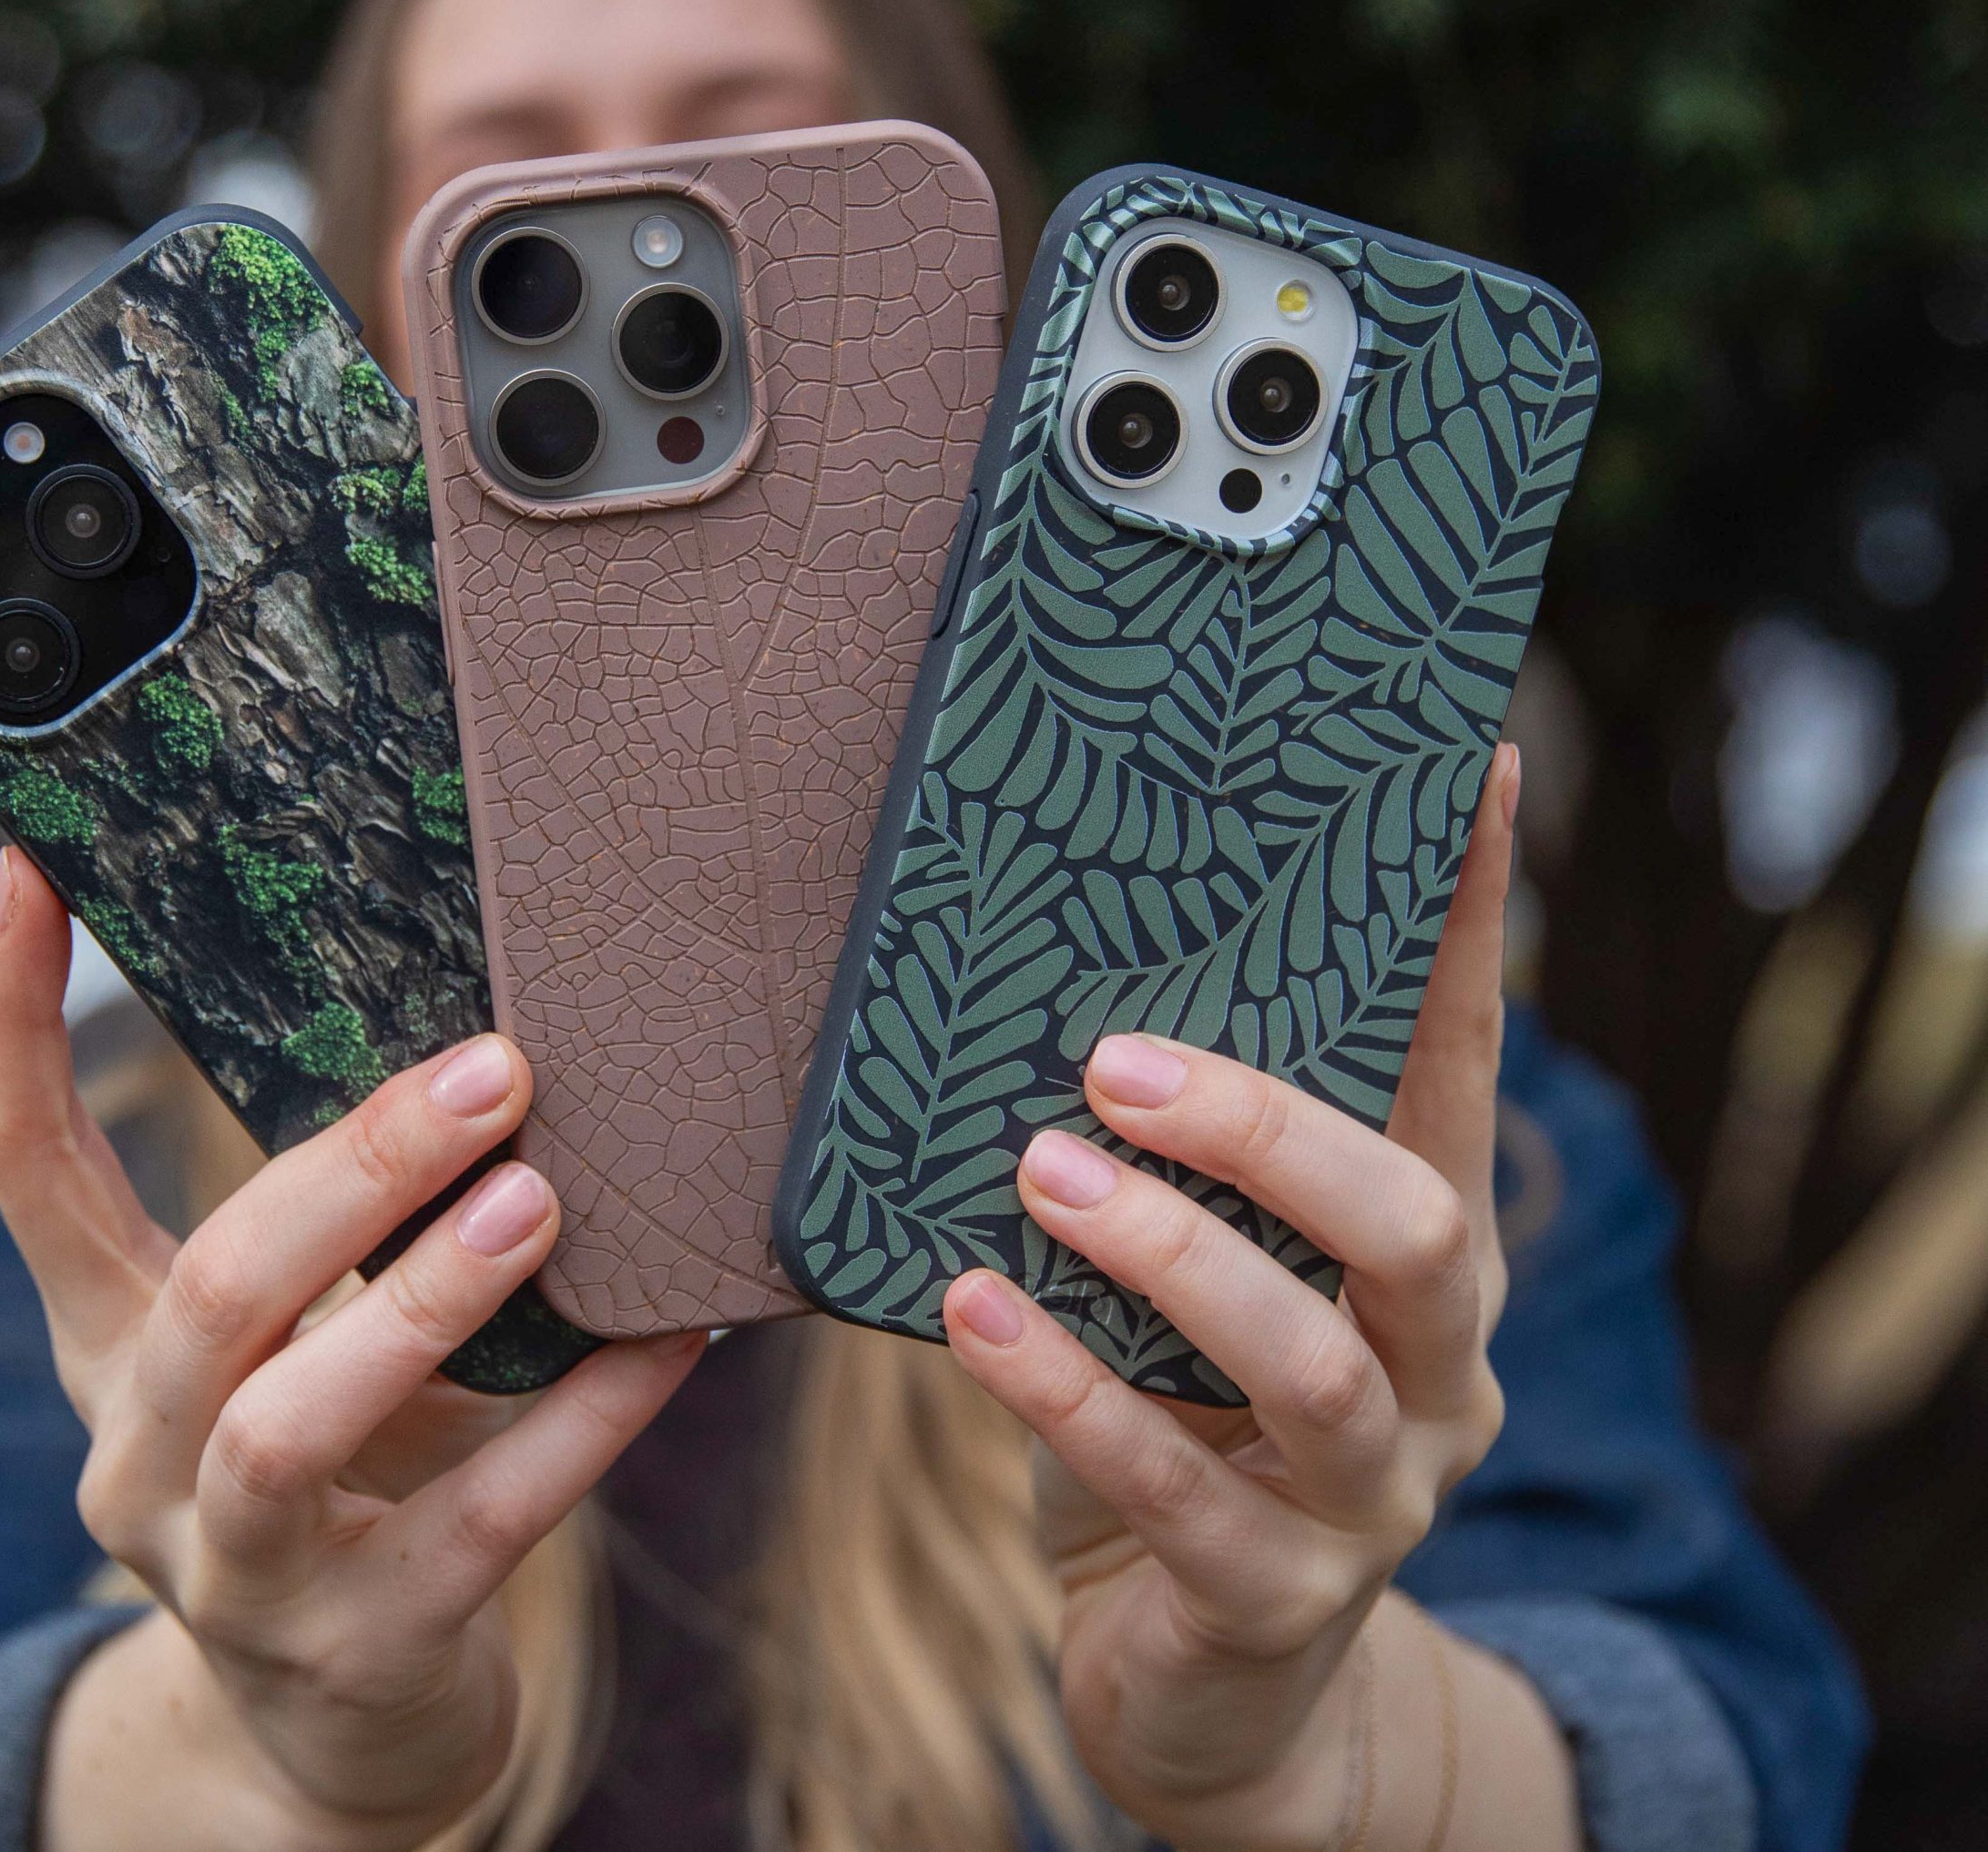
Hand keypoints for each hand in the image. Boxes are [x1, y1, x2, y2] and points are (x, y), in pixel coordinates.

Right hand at [0, 847, 701, 1851]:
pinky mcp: (362, 1651)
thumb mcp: (301, 1345)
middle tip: (496, 1073)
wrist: (340, 1735)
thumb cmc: (342, 1476)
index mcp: (118, 1350)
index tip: (35, 867)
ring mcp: (239, 1573)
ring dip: (423, 1304)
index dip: (11, 1019)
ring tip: (542, 1203)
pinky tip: (673, 1338)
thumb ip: (344, 1222)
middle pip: (206, 1293)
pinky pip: (482, 1525)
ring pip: (290, 1427)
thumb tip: (490, 1027)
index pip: (25, 1169)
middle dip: (350, 1174)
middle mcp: (143, 1460)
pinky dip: (585, 1424)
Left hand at [945, 748, 1578, 1851]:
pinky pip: (1172, 1490)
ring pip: (1311, 1362)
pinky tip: (969, 1311)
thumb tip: (1061, 969)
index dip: (1472, 927)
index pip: (1463, 1066)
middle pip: (1410, 1224)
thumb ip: (1183, 1159)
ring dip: (1170, 1255)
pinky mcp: (1273, 1598)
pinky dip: (1066, 1392)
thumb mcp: (1208, 1272)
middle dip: (1269, 1130)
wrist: (1213, 1672)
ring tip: (1043, 1169)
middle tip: (1115, 1059)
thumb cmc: (1192, 1412)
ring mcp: (1373, 1496)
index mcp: (1425, 1253)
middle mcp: (1434, 1366)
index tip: (1475, 771)